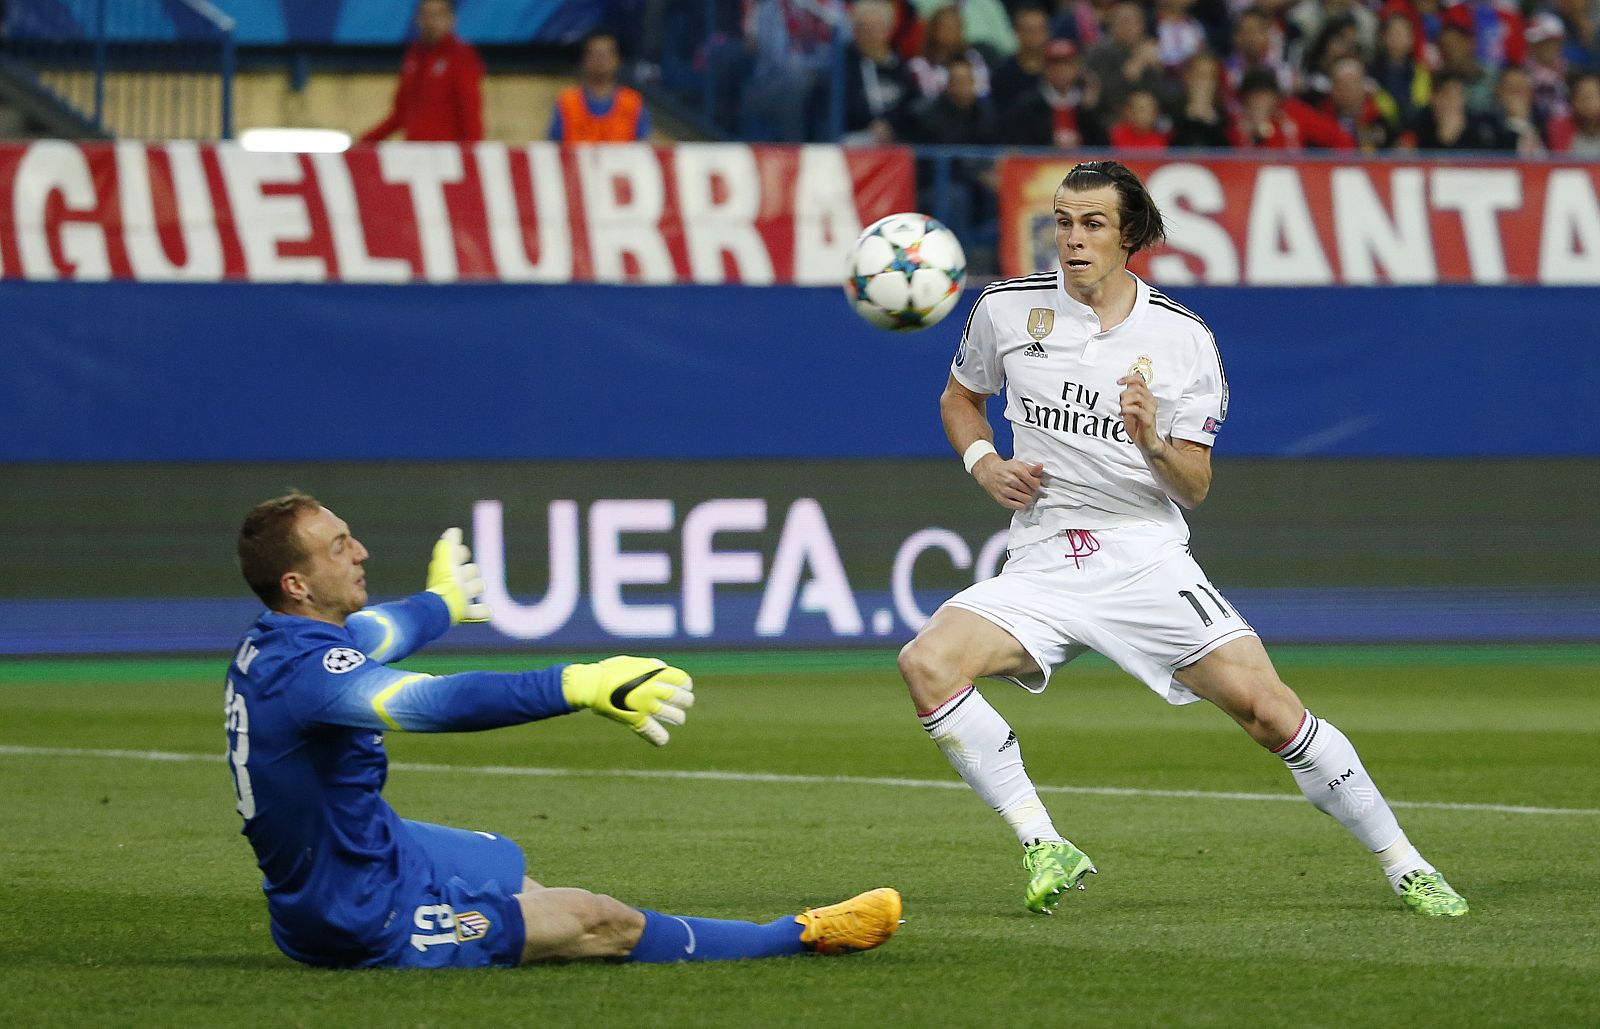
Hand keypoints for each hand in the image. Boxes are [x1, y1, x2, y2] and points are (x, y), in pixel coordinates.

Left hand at [426, 527, 488, 623]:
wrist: (444, 605)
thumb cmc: (446, 580)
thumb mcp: (447, 558)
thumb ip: (450, 543)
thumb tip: (453, 530)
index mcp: (449, 569)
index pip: (459, 556)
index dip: (461, 553)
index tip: (462, 554)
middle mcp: (455, 582)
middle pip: (472, 570)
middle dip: (469, 572)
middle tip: (461, 577)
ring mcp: (461, 597)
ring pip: (478, 586)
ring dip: (475, 587)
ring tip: (466, 591)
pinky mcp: (466, 613)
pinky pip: (480, 611)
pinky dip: (483, 610)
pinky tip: (486, 609)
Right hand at [561, 656, 694, 745]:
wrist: (592, 685)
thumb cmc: (610, 671)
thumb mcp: (634, 661)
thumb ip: (651, 666)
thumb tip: (664, 669)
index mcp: (655, 673)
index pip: (683, 681)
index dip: (685, 685)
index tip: (684, 687)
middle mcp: (654, 689)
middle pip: (682, 699)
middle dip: (685, 702)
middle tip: (682, 704)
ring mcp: (647, 706)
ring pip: (676, 716)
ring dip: (678, 717)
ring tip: (677, 718)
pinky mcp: (636, 720)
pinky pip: (654, 733)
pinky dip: (659, 738)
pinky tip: (662, 739)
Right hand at [973, 455, 1044, 509]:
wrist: (988, 472)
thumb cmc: (1005, 469)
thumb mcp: (1019, 464)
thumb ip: (1031, 468)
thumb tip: (1040, 467)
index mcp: (1016, 470)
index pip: (1034, 483)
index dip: (1036, 483)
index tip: (1033, 482)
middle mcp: (1010, 480)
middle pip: (1031, 491)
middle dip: (1031, 490)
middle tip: (1026, 487)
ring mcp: (1005, 491)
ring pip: (1026, 499)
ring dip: (1026, 497)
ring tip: (1023, 493)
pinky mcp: (1001, 499)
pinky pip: (1018, 506)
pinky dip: (1021, 504)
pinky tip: (1018, 498)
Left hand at [1116, 375, 1161, 453]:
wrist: (1147, 442)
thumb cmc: (1138, 425)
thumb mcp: (1131, 408)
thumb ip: (1129, 397)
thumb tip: (1126, 385)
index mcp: (1147, 396)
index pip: (1140, 380)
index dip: (1128, 378)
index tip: (1118, 382)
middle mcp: (1151, 401)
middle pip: (1136, 388)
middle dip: (1124, 394)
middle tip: (1120, 403)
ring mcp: (1151, 410)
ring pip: (1137, 397)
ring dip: (1125, 402)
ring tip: (1122, 409)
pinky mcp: (1148, 419)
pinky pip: (1137, 409)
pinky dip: (1127, 409)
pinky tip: (1122, 414)